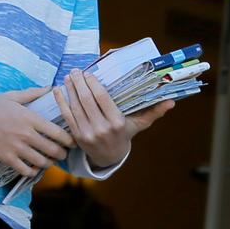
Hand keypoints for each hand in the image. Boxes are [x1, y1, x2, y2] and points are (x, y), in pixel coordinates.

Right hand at [0, 85, 73, 175]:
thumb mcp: (12, 96)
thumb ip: (33, 93)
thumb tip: (50, 88)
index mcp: (30, 118)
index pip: (57, 133)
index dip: (69, 140)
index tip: (72, 142)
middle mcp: (25, 134)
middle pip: (53, 150)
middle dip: (62, 154)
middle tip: (64, 154)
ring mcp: (16, 148)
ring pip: (41, 162)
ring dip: (49, 163)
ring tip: (50, 161)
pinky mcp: (6, 158)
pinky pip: (26, 170)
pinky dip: (33, 171)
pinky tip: (34, 167)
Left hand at [57, 70, 175, 171]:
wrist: (109, 158)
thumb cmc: (124, 135)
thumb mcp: (139, 124)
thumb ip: (153, 112)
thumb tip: (172, 102)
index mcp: (117, 122)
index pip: (102, 99)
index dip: (93, 84)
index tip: (88, 73)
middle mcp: (101, 128)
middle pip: (87, 100)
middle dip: (79, 83)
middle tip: (76, 70)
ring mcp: (87, 133)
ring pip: (75, 107)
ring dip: (70, 89)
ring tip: (69, 76)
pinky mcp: (77, 137)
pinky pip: (67, 116)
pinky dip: (61, 102)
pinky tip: (58, 90)